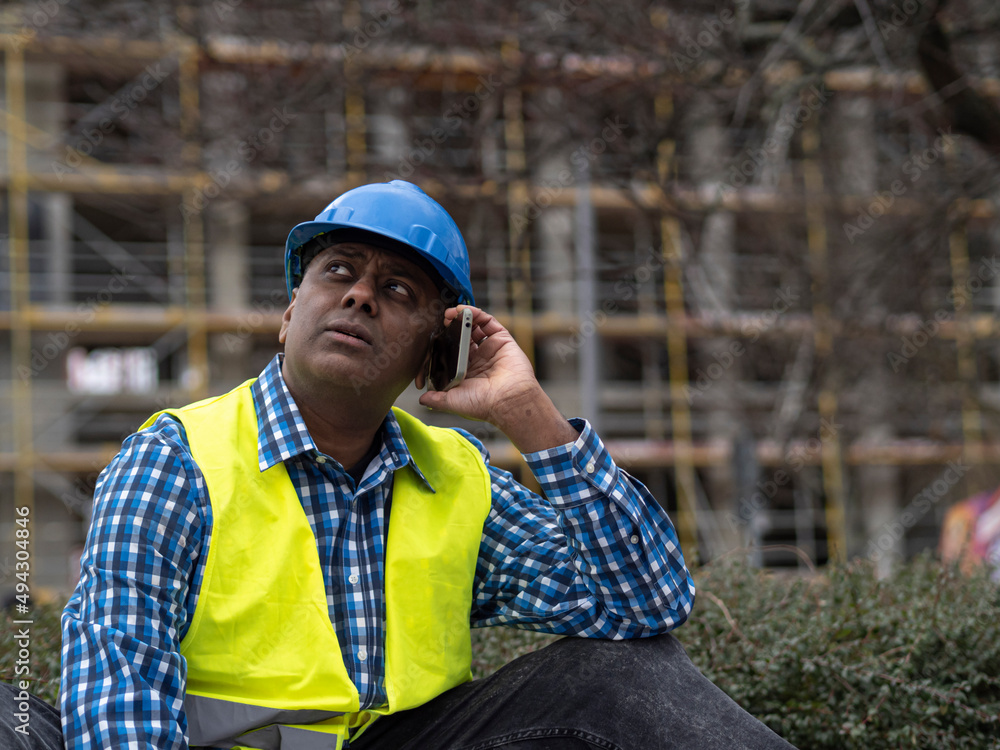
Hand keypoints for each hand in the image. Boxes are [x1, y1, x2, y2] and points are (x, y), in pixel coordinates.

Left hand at [418, 306, 577, 452]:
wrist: (507, 400)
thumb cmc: (482, 404)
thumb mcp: (452, 401)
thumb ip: (436, 399)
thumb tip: (422, 400)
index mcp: (468, 372)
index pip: (454, 351)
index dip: (445, 341)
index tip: (435, 335)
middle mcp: (480, 359)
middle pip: (464, 336)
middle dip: (452, 327)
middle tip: (443, 320)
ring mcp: (491, 348)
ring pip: (475, 327)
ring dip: (463, 317)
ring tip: (451, 313)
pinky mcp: (502, 340)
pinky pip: (489, 322)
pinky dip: (476, 314)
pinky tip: (465, 311)